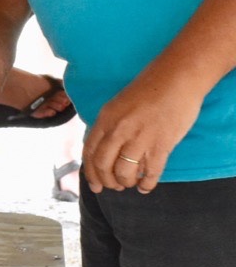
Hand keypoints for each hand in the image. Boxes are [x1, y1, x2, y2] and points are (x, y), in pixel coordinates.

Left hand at [82, 69, 202, 194]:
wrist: (176, 80)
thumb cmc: (148, 90)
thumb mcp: (118, 105)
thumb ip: (109, 126)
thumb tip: (105, 149)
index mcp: (105, 119)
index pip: (90, 151)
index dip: (90, 172)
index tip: (95, 185)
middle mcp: (118, 130)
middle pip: (104, 165)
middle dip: (107, 181)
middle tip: (114, 187)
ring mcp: (139, 138)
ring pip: (124, 172)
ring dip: (125, 182)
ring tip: (130, 183)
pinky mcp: (161, 144)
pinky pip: (150, 172)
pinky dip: (147, 183)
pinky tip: (146, 187)